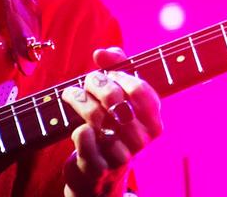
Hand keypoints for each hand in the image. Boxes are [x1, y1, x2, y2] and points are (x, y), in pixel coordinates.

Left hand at [60, 47, 163, 196]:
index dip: (119, 74)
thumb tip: (101, 53)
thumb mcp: (121, 95)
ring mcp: (121, 155)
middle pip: (114, 100)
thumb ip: (117, 66)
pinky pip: (85, 139)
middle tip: (87, 82)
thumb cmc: (112, 125)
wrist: (100, 173)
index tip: (107, 72)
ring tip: (73, 95)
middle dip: (94, 83)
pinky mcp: (99, 167)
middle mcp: (141, 140)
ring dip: (79, 100)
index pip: (140, 90)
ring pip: (96, 117)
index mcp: (153, 122)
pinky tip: (78, 126)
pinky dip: (78, 130)